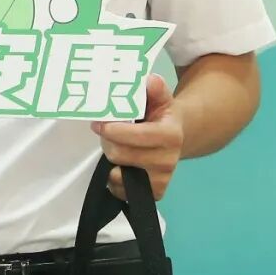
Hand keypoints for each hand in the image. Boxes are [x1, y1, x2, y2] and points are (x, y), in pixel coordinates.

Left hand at [90, 74, 182, 202]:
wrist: (177, 137)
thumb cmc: (162, 116)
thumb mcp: (160, 98)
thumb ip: (155, 88)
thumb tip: (150, 81)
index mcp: (170, 135)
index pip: (136, 136)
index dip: (112, 130)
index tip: (98, 123)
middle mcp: (168, 161)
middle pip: (121, 155)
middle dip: (108, 142)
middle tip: (106, 133)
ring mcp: (161, 180)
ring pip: (119, 175)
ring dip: (111, 160)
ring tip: (116, 146)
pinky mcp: (155, 193)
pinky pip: (122, 192)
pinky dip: (114, 180)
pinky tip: (119, 166)